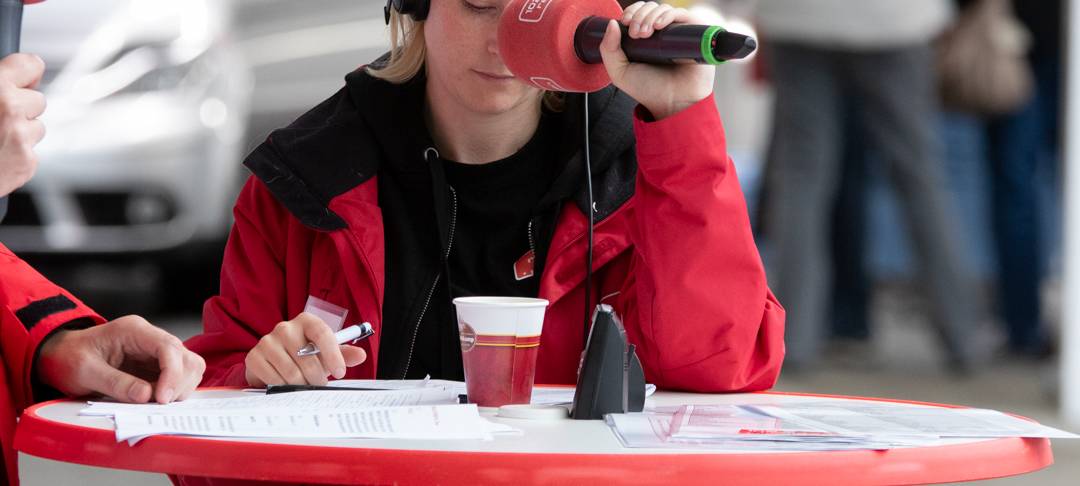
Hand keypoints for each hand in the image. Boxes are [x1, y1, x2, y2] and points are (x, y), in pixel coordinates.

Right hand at [0, 53, 45, 196]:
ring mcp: (20, 138)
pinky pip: (31, 153)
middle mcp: (10, 109)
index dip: (27, 73)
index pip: (31, 65)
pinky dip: (17, 155)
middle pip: (37, 100)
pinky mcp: (26, 162)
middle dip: (22, 108)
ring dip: (20, 132)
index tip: (23, 79)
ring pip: (36, 127)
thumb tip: (5, 79)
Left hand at [36, 316, 205, 403]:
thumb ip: (116, 383)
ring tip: (155, 402)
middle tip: (159, 404)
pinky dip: (174, 392)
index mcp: (134, 331)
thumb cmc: (69, 357)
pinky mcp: (157, 366)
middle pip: (187, 358)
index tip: (161, 399)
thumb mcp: (84, 371)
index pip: (168, 347)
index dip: (172, 374)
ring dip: (179, 389)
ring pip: (189, 368)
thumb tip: (145, 396)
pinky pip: (179, 378)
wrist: (61, 355)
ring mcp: (156, 352)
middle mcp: (151, 338)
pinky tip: (155, 400)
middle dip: (179, 384)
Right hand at [244, 312, 366, 386]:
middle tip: (320, 385)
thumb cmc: (305, 356)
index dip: (333, 354)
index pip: (322, 333)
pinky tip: (286, 385)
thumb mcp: (325, 353)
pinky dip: (283, 387)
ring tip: (304, 385)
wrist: (274, 363)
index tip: (340, 373)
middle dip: (317, 377)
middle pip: (306, 358)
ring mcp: (267, 341)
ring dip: (301, 385)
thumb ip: (344, 354)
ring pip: (291, 372)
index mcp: (306, 321)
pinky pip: (274, 379)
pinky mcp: (254, 357)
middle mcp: (285, 327)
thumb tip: (361, 355)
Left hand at [598, 1, 714, 119]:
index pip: (639, 12)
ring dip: (651, 15)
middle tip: (636, 33)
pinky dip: (669, 15)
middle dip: (639, 15)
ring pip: (665, 9)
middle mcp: (663, 33)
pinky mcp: (695, 34)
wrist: (672, 104)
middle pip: (651, 8)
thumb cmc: (649, 90)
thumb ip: (608, 50)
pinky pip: (683, 15)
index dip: (632, 11)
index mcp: (646, 37)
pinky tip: (659, 26)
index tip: (625, 22)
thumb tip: (612, 22)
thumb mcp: (619, 72)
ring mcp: (679, 33)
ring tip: (646, 33)